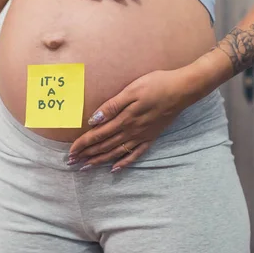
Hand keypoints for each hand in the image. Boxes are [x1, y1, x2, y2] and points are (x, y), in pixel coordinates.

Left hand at [68, 69, 197, 172]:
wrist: (183, 89)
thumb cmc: (156, 84)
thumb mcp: (131, 90)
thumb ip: (112, 106)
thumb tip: (93, 120)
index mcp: (124, 119)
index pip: (98, 135)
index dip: (83, 144)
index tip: (70, 152)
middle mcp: (132, 131)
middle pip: (104, 146)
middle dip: (87, 155)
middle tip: (71, 163)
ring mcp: (142, 136)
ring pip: (117, 152)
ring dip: (100, 160)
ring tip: (86, 167)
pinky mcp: (152, 136)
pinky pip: (135, 154)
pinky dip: (124, 162)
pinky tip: (115, 168)